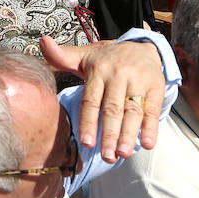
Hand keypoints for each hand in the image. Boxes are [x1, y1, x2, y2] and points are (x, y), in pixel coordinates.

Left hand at [39, 36, 163, 161]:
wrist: (142, 45)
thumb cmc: (108, 59)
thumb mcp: (84, 55)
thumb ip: (62, 56)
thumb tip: (42, 41)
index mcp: (98, 70)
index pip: (91, 100)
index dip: (88, 122)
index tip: (87, 142)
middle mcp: (118, 75)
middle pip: (112, 109)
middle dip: (109, 135)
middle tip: (106, 156)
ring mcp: (138, 82)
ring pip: (132, 111)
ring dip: (128, 134)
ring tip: (123, 154)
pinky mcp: (156, 87)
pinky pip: (153, 109)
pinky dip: (151, 128)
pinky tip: (147, 143)